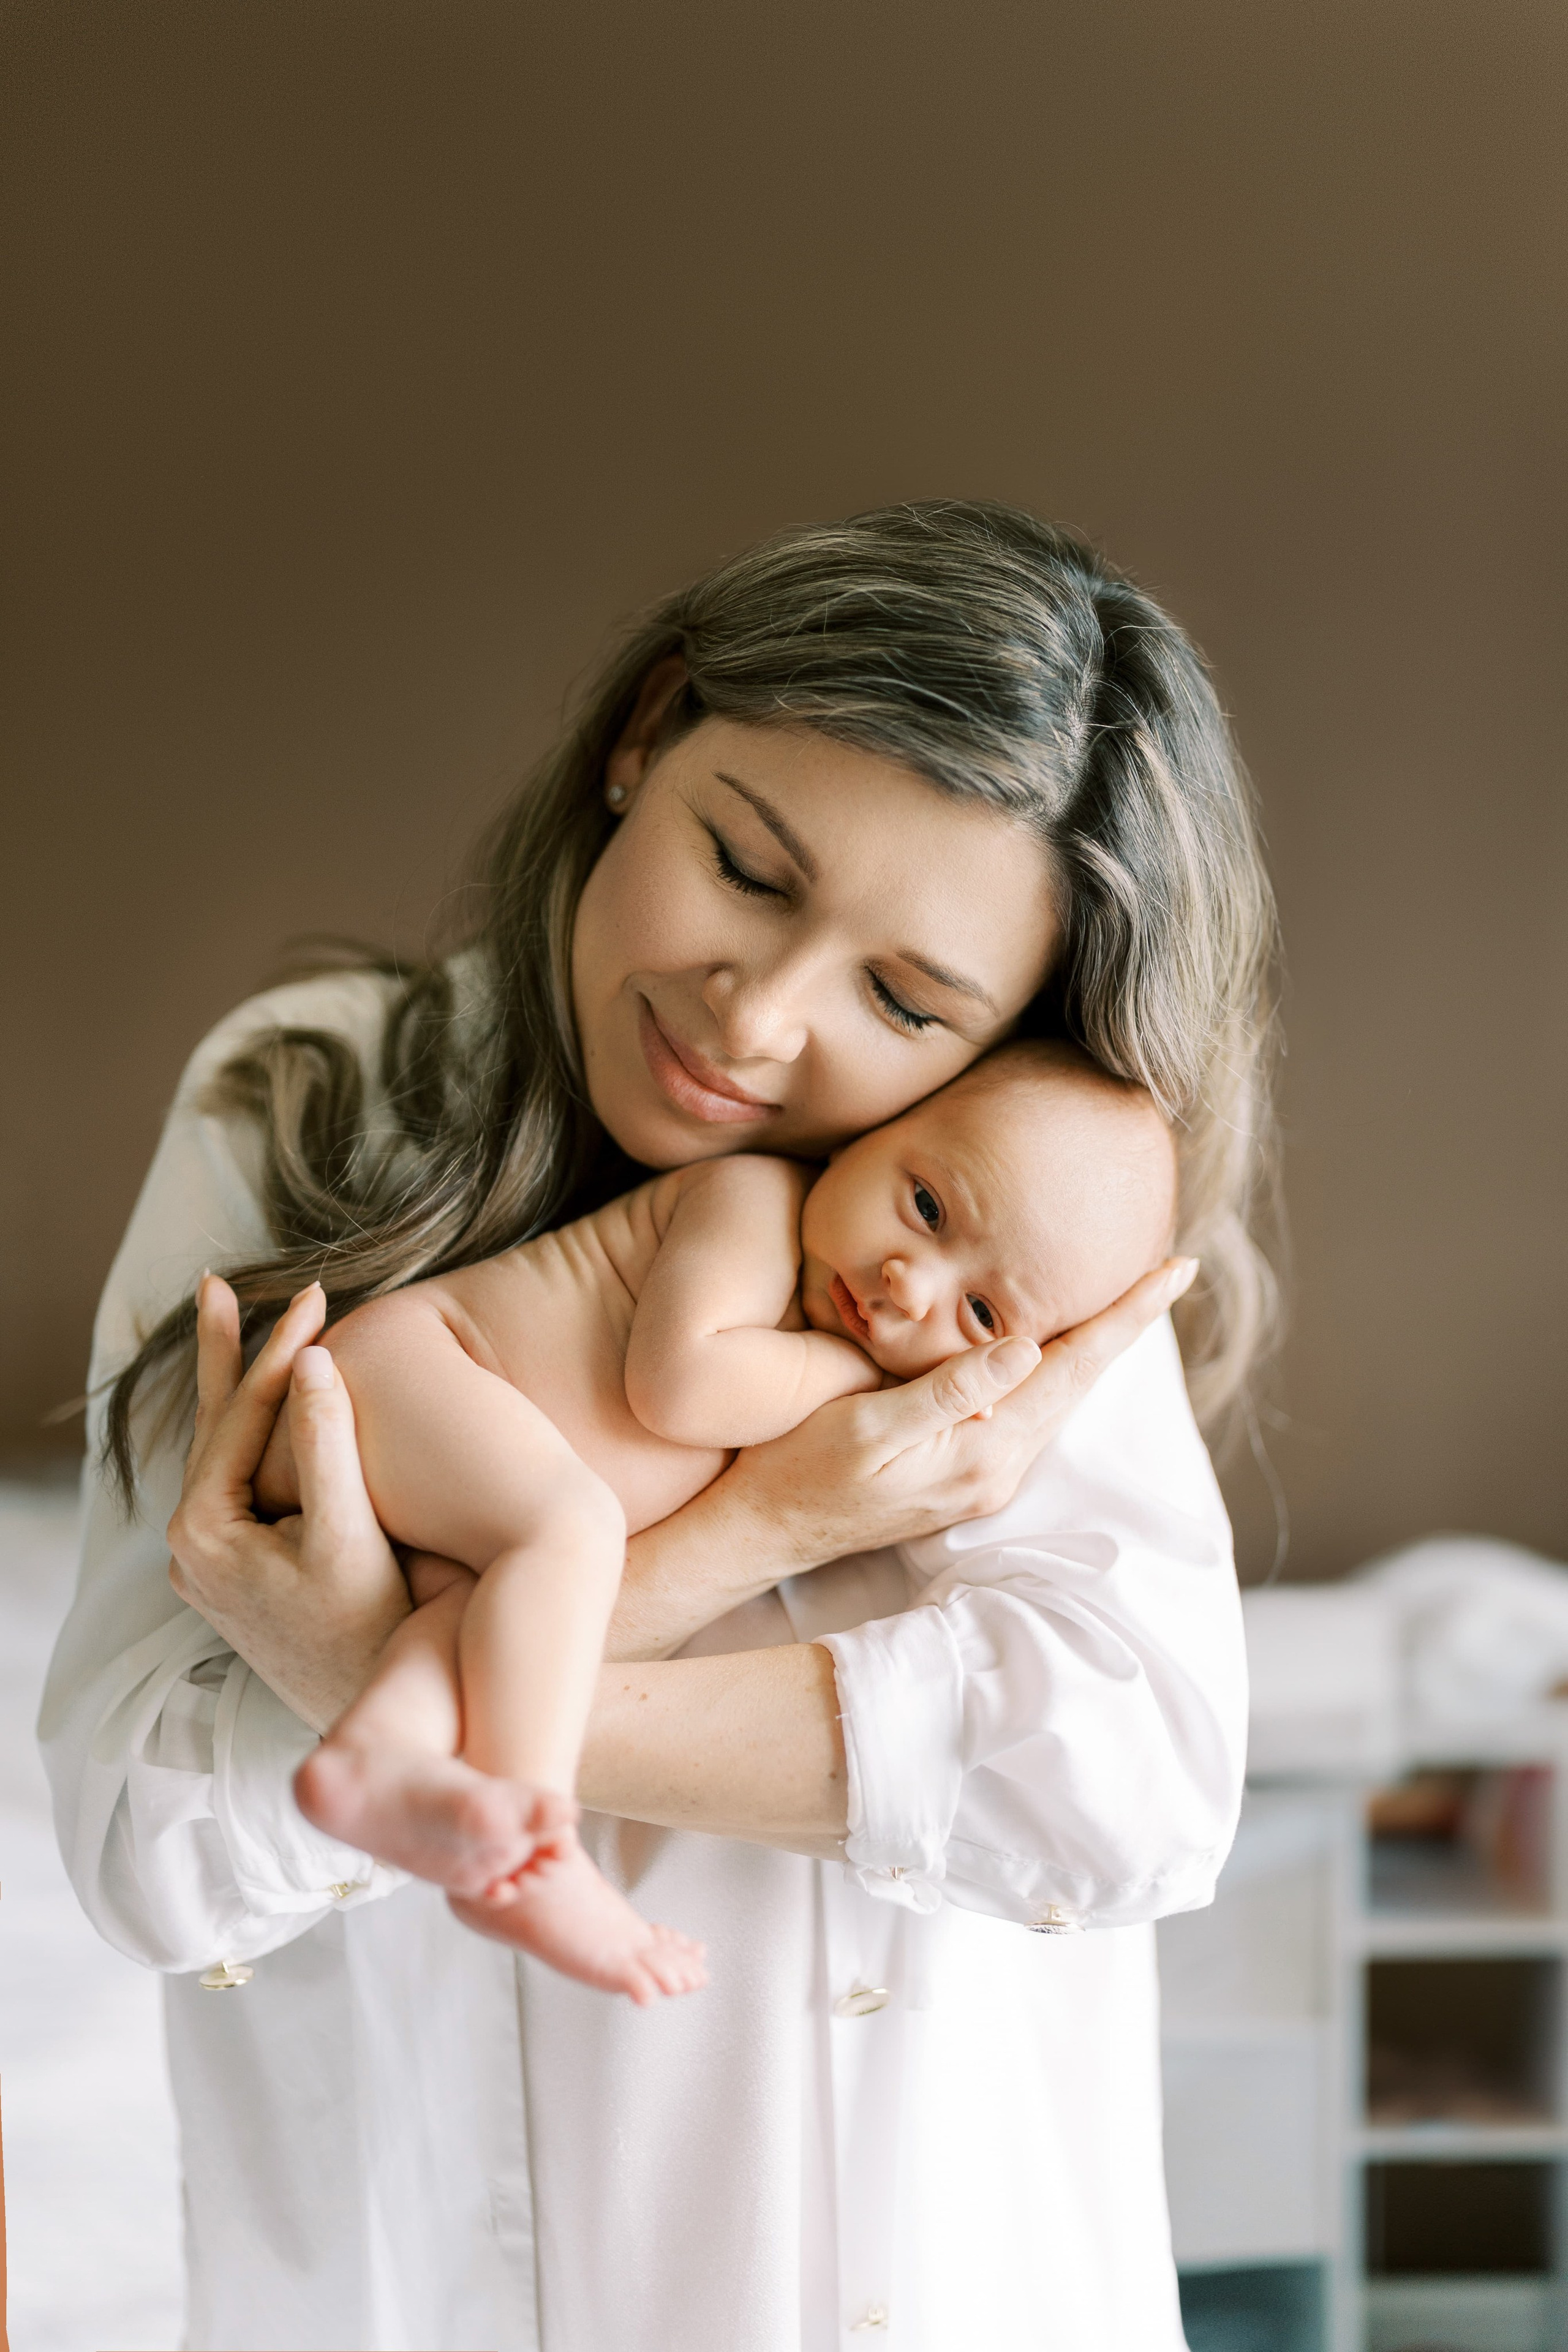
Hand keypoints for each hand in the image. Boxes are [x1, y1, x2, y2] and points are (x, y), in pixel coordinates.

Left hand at [166, 1276, 411, 1732]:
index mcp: (206, 1534)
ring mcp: (216, 1563)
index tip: (319, 1295)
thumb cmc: (372, 1632)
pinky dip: (260, 1436)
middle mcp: (194, 1550)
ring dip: (242, 1391)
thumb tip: (311, 1360)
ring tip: (234, 1326)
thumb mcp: (352, 1535)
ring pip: (226, 1453)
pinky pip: (245, 1482)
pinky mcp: (244, 1573)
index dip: (281, 1350)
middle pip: (215, 1429)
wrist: (384, 1715)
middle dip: (230, 1357)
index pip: (242, 1418)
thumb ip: (326, 1447)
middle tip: (215, 1286)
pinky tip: (272, 1412)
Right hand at [717, 1255, 1199, 1574]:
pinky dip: (1054, 1370)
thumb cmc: (800, 1470)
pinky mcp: (966, 1476)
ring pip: (1057, 1397)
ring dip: (1093, 1347)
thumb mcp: (867, 1425)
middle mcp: (998, 1470)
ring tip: (1129, 1298)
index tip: (1176, 1269)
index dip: (1126, 1317)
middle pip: (1080, 1383)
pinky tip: (1056, 1346)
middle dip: (1125, 1325)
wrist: (765, 1532)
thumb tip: (1026, 1348)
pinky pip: (1028, 1411)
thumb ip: (947, 1390)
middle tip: (1170, 1269)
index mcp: (983, 1451)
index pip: (1074, 1369)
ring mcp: (985, 1478)